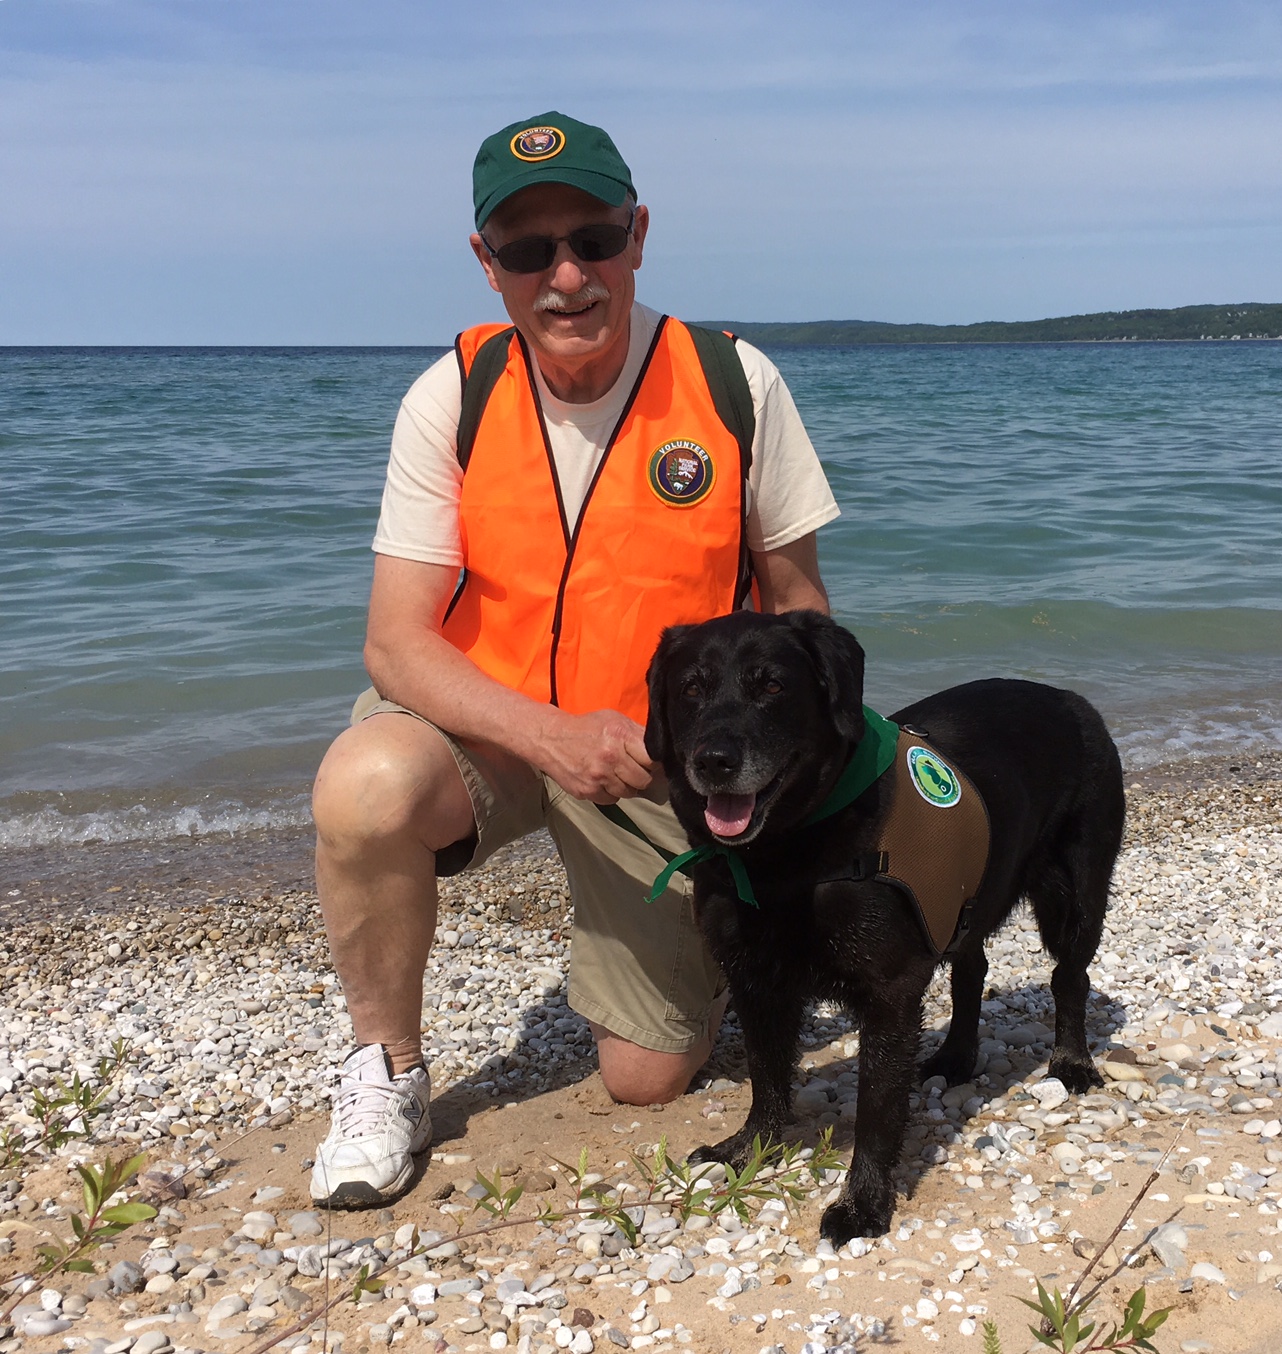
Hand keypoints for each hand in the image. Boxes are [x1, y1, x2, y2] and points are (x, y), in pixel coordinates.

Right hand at [536, 708, 652, 801]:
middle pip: (644, 780)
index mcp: (620, 736)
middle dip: (642, 776)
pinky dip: (611, 793)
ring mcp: (598, 777)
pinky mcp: (587, 791)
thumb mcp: (614, 720)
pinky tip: (603, 780)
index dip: (654, 762)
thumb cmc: (586, 728)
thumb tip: (659, 749)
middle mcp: (611, 757)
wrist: (550, 739)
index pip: (653, 759)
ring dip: (627, 786)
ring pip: (629, 792)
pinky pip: (612, 800)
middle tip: (634, 769)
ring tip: (617, 774)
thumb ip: (637, 733)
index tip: (651, 762)